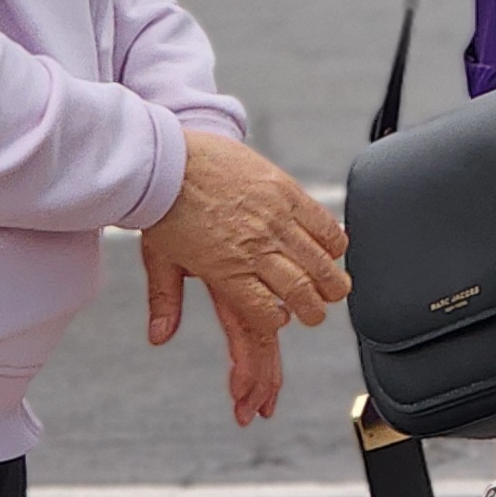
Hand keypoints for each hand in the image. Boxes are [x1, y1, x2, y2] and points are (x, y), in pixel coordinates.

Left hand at [140, 131, 348, 426]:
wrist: (169, 158)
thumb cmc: (163, 205)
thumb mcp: (160, 259)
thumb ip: (165, 301)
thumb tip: (160, 337)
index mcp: (225, 270)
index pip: (265, 312)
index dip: (279, 321)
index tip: (285, 319)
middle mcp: (254, 247)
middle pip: (300, 289)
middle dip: (314, 310)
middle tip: (317, 313)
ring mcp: (274, 219)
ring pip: (318, 260)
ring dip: (331, 281)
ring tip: (335, 289)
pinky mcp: (286, 192)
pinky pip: (322, 223)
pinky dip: (334, 241)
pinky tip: (335, 249)